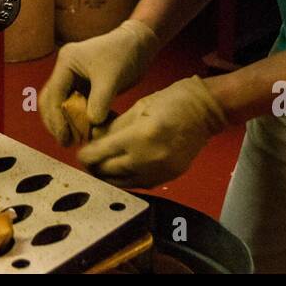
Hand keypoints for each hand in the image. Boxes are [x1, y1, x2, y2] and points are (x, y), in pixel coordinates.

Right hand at [38, 19, 160, 145]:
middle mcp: (66, 70)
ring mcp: (75, 78)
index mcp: (66, 63)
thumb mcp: (112, 78)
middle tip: (67, 142)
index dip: (57, 118)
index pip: (54, 94)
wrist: (140, 44)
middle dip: (57, 123)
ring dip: (68, 123)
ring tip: (76, 141)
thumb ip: (100, 101)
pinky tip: (89, 131)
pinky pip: (76, 106)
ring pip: (62, 105)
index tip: (66, 137)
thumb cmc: (124, 54)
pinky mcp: (86, 86)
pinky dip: (80, 119)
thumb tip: (91, 124)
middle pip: (51, 101)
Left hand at [77, 76, 227, 187]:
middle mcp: (147, 159)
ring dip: (108, 176)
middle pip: (108, 172)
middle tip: (88, 159)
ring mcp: (159, 172)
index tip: (80, 154)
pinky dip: (126, 179)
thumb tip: (93, 140)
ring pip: (122, 183)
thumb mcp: (138, 107)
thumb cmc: (172, 101)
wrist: (205, 111)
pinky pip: (138, 184)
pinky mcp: (167, 178)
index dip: (85, 156)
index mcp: (139, 137)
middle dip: (94, 167)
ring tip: (101, 166)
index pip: (100, 154)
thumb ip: (114, 127)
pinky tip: (121, 170)